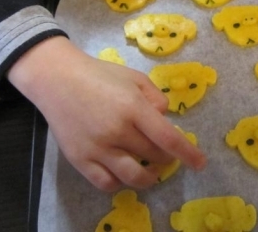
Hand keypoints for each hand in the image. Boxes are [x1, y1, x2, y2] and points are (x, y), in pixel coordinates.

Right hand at [8, 37, 206, 191]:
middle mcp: (117, 131)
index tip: (200, 163)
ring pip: (133, 177)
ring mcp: (97, 148)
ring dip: (149, 177)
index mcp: (133, 107)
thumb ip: (155, 97)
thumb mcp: (134, 76)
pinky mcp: (80, 160)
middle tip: (166, 153)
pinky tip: (124, 173)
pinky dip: (120, 183)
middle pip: (153, 157)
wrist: (57, 79)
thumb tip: (166, 119)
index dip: (188, 154)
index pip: (168, 138)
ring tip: (151, 171)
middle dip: (166, 158)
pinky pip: (106, 183)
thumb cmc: (99, 75)